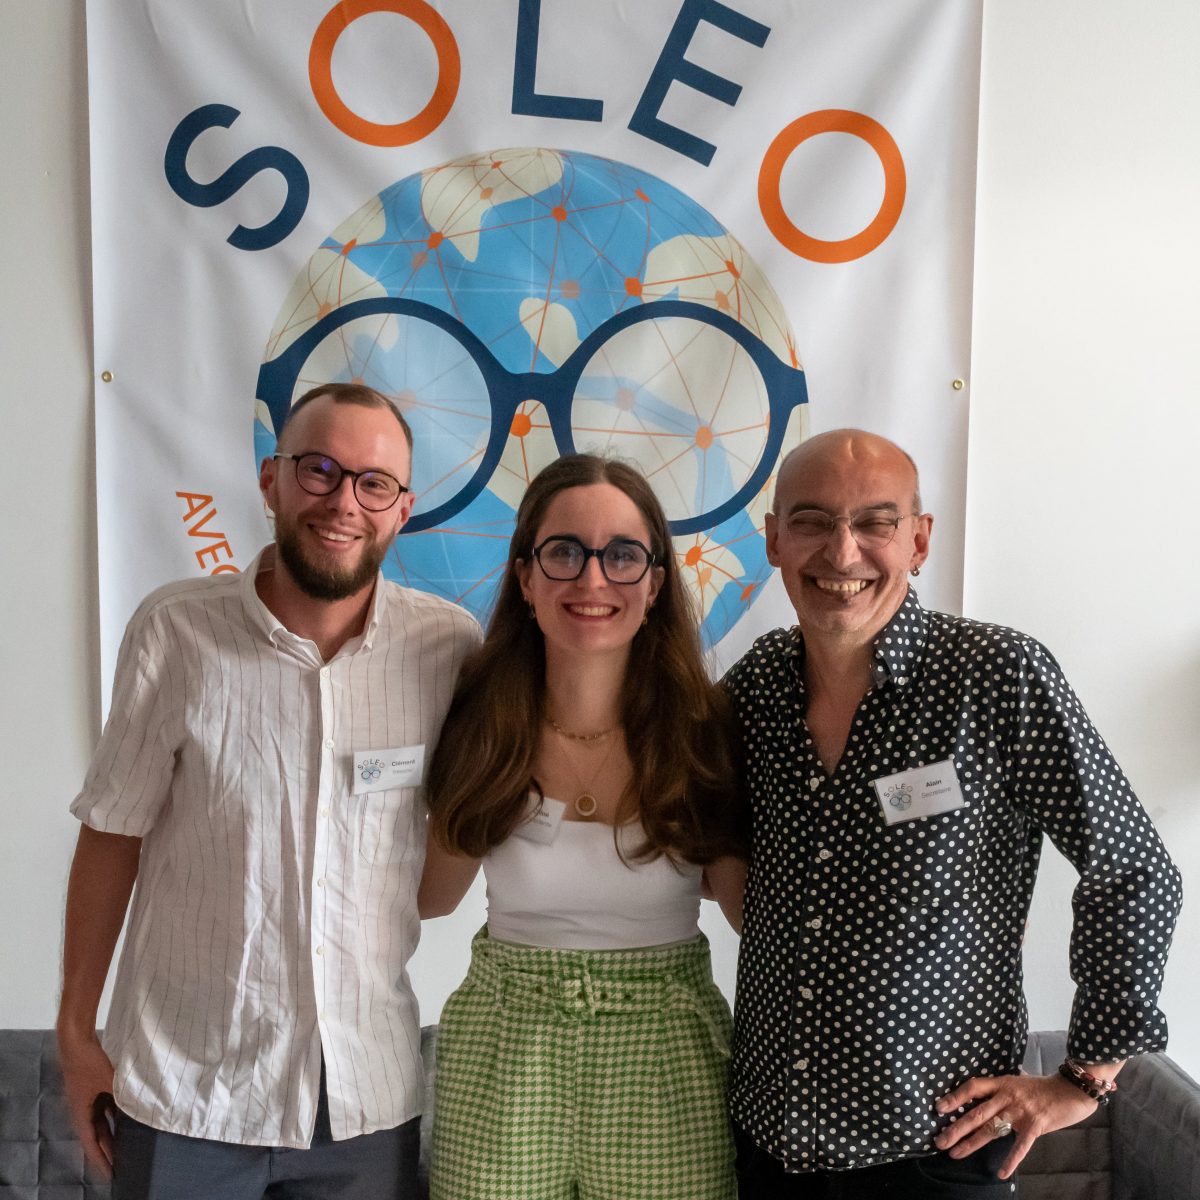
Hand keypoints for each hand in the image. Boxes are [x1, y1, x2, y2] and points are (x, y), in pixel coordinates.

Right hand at [57, 1027, 116, 1177]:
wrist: (77, 1041)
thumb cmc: (90, 1062)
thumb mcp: (109, 1081)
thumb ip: (122, 1097)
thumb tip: (138, 1110)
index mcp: (82, 1113)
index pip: (92, 1143)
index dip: (101, 1159)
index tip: (111, 1173)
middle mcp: (82, 1111)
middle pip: (96, 1136)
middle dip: (108, 1151)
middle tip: (121, 1166)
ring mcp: (86, 1100)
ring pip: (100, 1123)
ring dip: (111, 1135)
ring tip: (125, 1148)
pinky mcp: (92, 1090)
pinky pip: (103, 1109)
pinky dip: (113, 1117)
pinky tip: (126, 1120)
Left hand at [934, 1072, 1097, 1179]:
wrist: (1072, 1089)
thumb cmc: (1043, 1087)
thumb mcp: (1017, 1082)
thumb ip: (1001, 1090)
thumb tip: (983, 1097)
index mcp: (1001, 1083)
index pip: (972, 1088)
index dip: (955, 1097)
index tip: (939, 1108)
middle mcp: (1007, 1096)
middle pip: (976, 1113)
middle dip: (956, 1128)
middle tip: (939, 1140)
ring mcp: (1020, 1111)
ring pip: (991, 1129)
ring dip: (971, 1143)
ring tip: (955, 1153)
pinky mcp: (1035, 1125)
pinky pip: (1020, 1146)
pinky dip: (1011, 1160)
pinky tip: (1001, 1173)